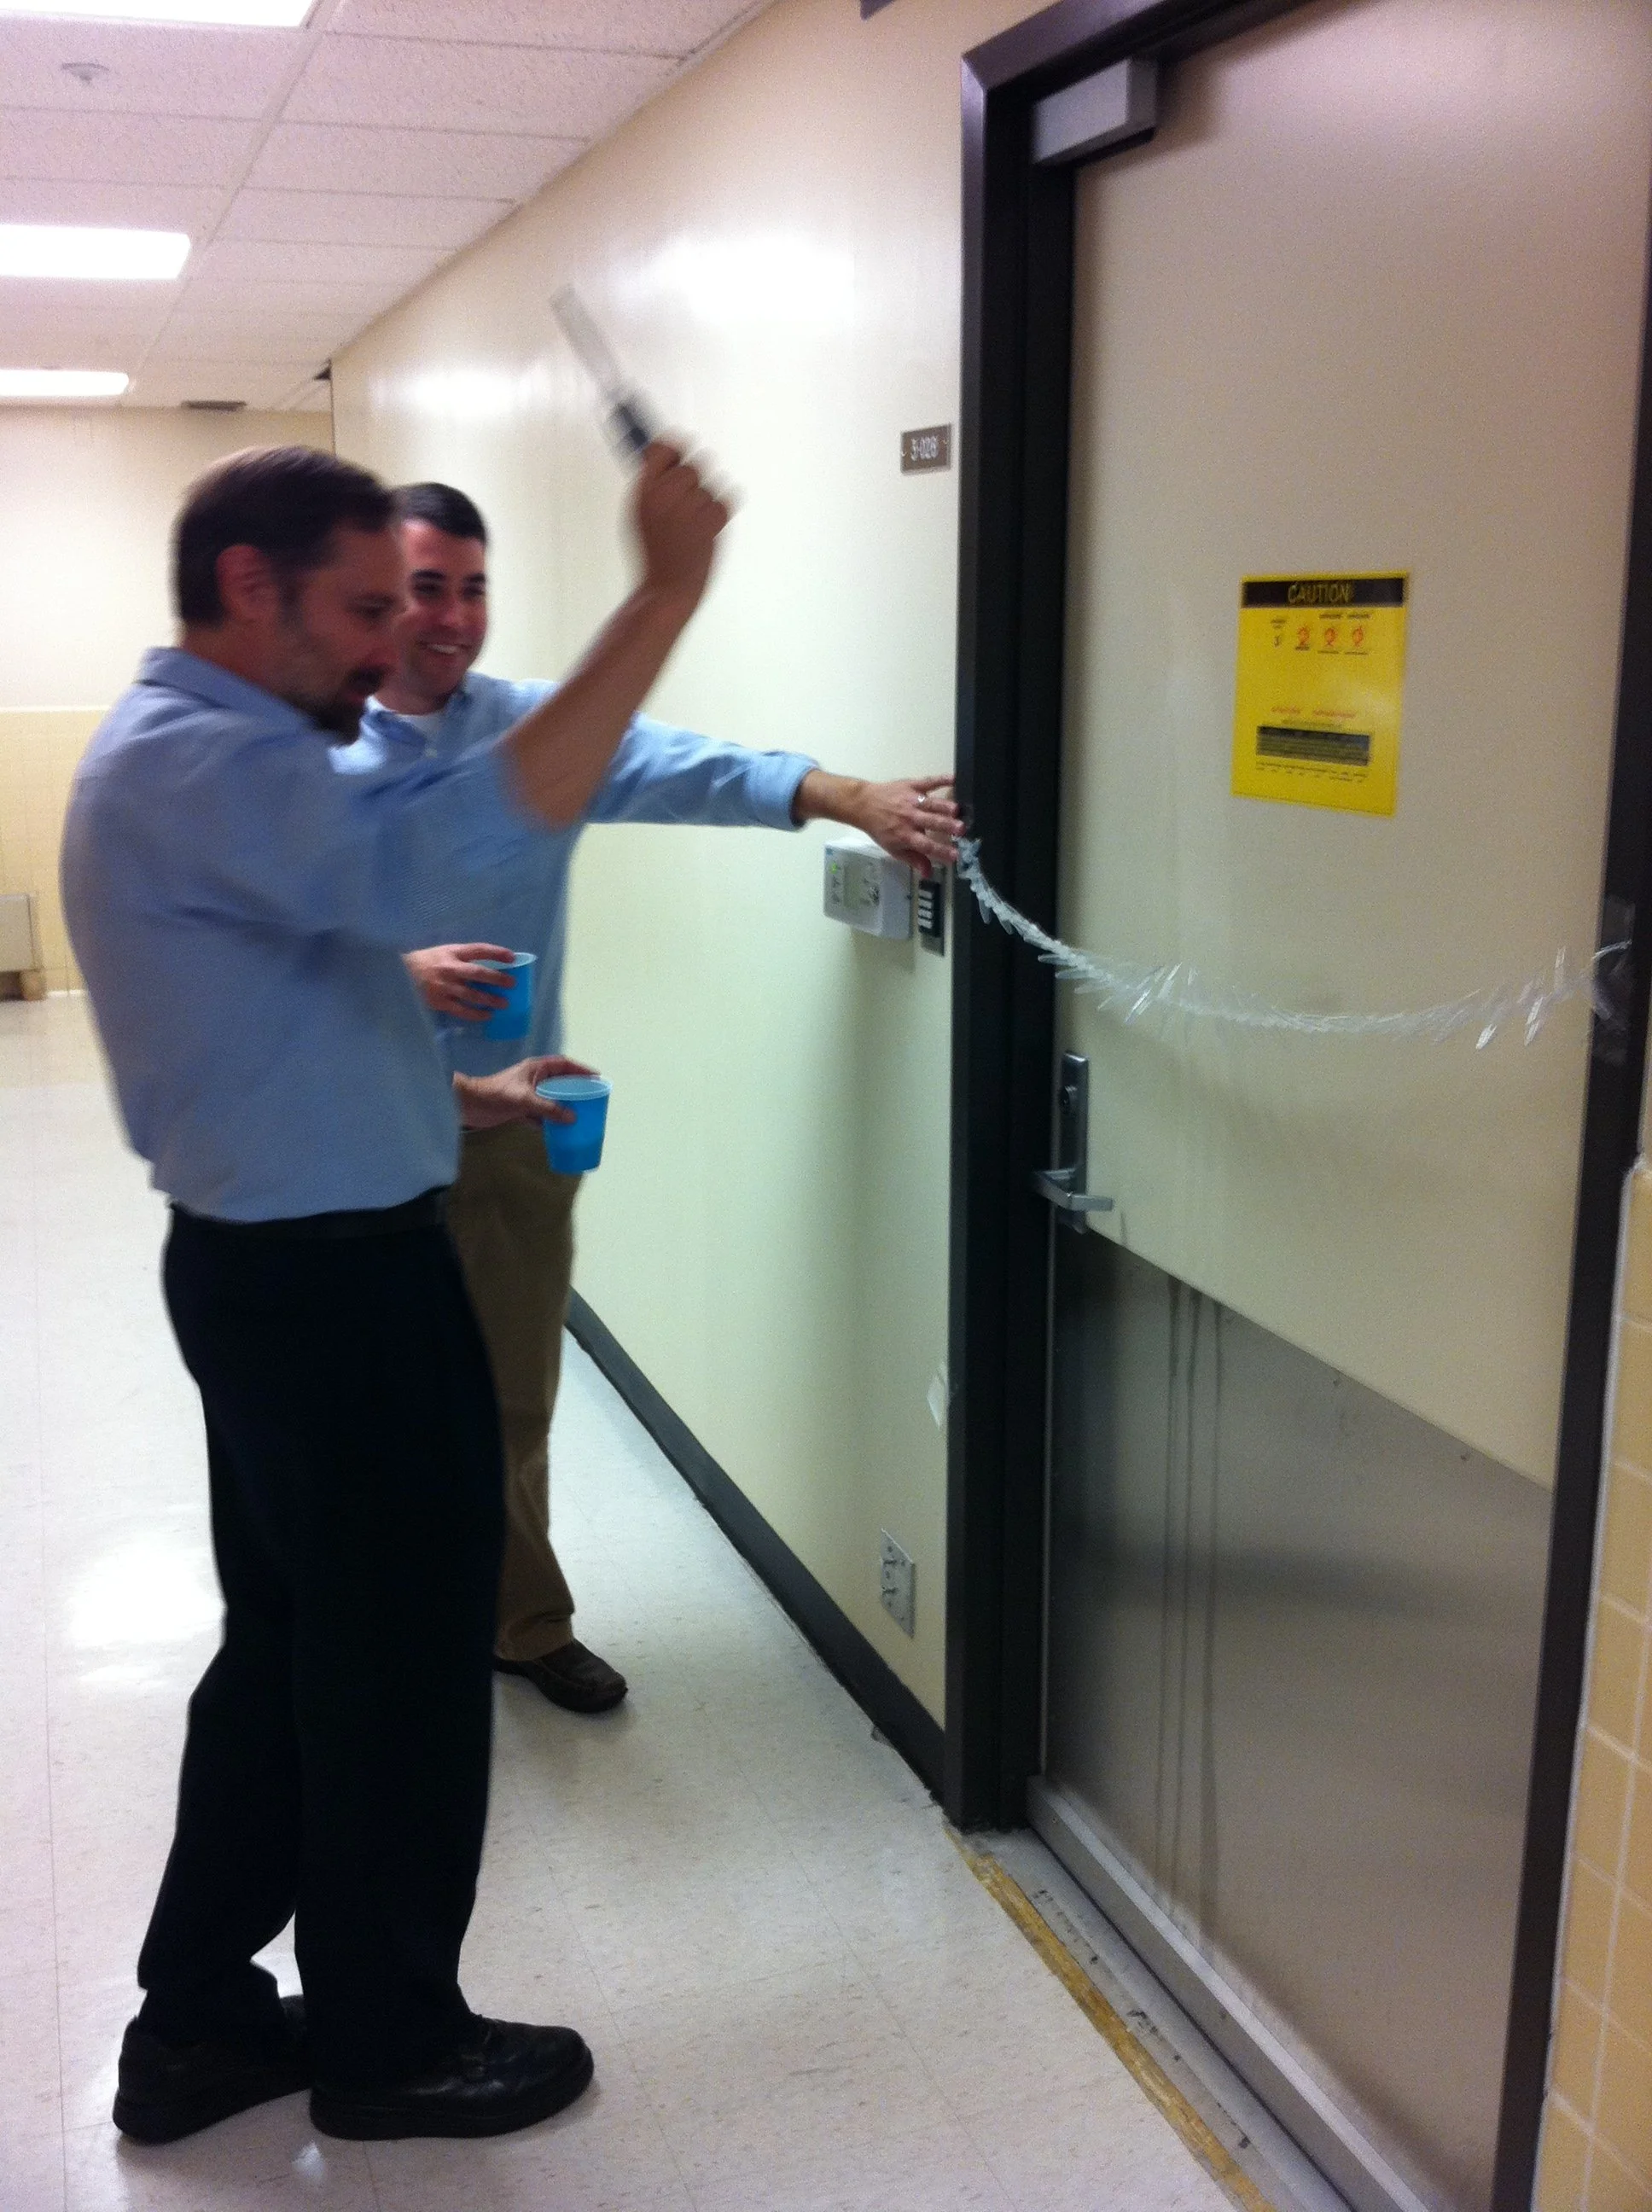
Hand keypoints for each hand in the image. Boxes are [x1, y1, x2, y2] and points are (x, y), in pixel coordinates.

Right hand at [406, 944, 515, 1020]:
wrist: (401, 973)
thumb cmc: (428, 961)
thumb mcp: (445, 951)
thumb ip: (464, 957)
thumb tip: (491, 965)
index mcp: (453, 952)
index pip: (478, 949)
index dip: (496, 953)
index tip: (511, 957)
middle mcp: (450, 968)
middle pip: (477, 973)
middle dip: (497, 979)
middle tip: (512, 984)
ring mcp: (444, 986)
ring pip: (471, 995)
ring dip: (489, 1000)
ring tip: (504, 1004)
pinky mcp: (439, 1002)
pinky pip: (461, 1010)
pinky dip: (475, 1014)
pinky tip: (487, 1015)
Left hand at [454, 1055, 597, 1132]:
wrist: (469, 1105)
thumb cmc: (496, 1094)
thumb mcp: (524, 1099)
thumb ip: (549, 1108)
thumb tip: (573, 1118)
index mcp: (536, 1068)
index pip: (564, 1064)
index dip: (581, 1069)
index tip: (596, 1077)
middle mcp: (534, 1079)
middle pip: (560, 1081)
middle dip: (576, 1089)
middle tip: (592, 1098)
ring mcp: (528, 1094)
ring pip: (552, 1098)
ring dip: (564, 1106)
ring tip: (581, 1114)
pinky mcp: (520, 1108)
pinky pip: (541, 1114)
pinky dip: (550, 1121)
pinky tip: (559, 1130)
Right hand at [633, 440, 730, 614]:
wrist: (668, 586)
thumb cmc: (654, 550)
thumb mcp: (639, 513)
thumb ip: (652, 481)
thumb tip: (665, 449)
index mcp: (644, 491)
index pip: (664, 448)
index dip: (673, 449)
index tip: (676, 454)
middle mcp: (666, 495)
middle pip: (691, 466)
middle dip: (691, 482)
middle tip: (684, 504)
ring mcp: (690, 508)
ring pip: (708, 487)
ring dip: (703, 502)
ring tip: (690, 525)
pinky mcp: (711, 521)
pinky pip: (724, 501)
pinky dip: (718, 514)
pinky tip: (704, 530)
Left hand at [794, 771, 963, 876]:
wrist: (864, 805)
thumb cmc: (881, 829)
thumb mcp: (893, 848)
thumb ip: (913, 859)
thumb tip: (928, 873)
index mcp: (906, 835)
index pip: (926, 845)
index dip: (941, 851)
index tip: (955, 855)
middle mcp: (910, 818)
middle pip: (931, 822)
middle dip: (947, 826)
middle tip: (962, 829)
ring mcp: (911, 800)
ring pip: (931, 803)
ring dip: (945, 806)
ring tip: (957, 810)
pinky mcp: (911, 785)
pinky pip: (929, 781)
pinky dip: (942, 779)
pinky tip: (954, 778)